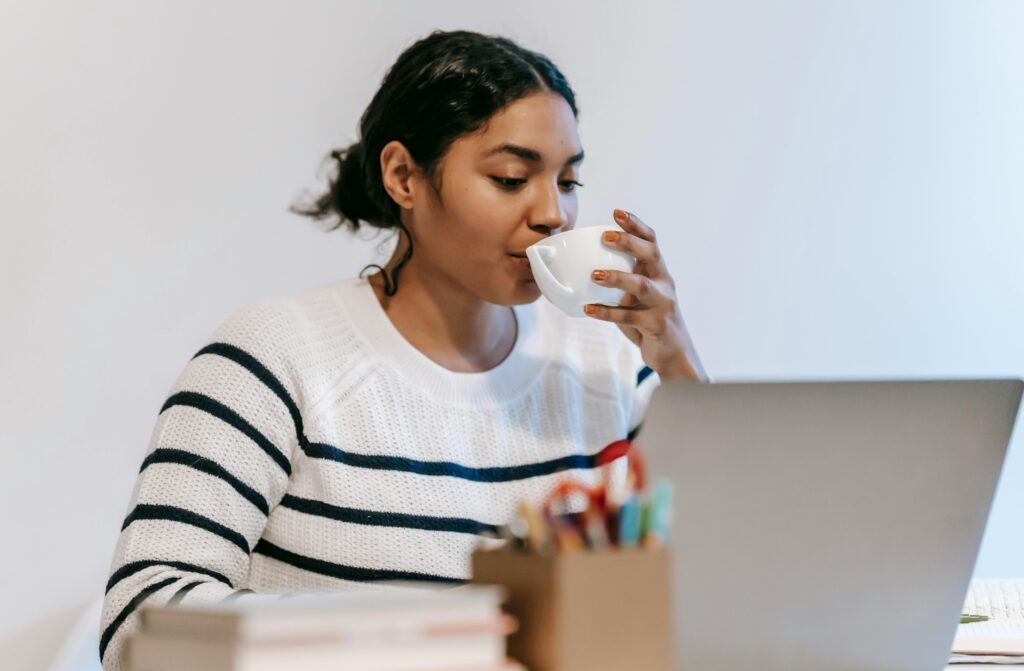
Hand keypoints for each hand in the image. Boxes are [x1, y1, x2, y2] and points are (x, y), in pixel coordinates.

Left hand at [583, 209, 707, 380]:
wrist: (673, 352)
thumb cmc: (649, 320)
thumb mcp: (636, 297)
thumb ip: (620, 284)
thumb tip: (582, 270)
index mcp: (658, 272)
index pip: (651, 241)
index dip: (636, 225)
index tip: (617, 212)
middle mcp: (664, 283)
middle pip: (650, 255)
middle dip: (629, 242)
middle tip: (605, 237)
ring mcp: (662, 304)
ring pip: (641, 285)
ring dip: (617, 278)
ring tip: (594, 275)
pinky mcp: (656, 324)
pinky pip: (629, 317)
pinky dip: (607, 313)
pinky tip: (589, 309)